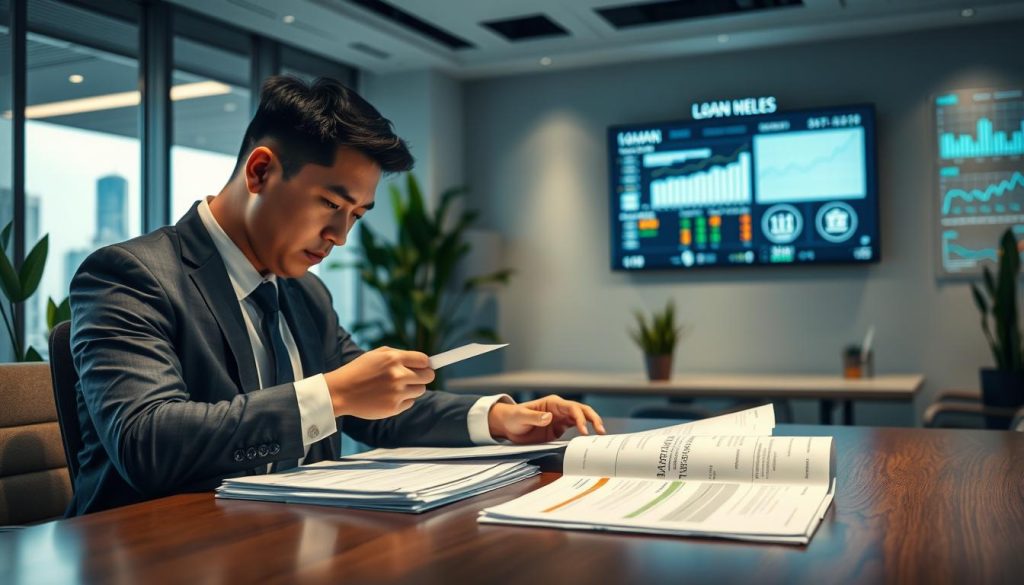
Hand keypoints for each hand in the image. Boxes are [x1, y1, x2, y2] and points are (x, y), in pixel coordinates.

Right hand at [324, 346, 433, 418]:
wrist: (340, 392)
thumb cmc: (359, 371)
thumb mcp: (376, 355)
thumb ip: (399, 355)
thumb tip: (423, 361)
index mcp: (393, 359)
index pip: (424, 360)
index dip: (425, 364)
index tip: (423, 367)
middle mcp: (397, 375)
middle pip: (428, 376)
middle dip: (423, 376)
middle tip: (414, 378)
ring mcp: (396, 393)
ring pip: (420, 391)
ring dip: (412, 389)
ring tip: (395, 387)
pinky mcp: (393, 408)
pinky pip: (410, 403)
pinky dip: (403, 401)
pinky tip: (388, 397)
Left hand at [487, 395, 605, 443]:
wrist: (507, 425)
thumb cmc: (513, 417)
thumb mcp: (521, 417)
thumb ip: (534, 417)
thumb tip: (549, 418)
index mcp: (552, 403)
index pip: (572, 408)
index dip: (580, 418)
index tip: (584, 431)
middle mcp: (559, 410)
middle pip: (582, 411)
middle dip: (593, 419)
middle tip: (601, 431)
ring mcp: (560, 420)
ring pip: (581, 420)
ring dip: (591, 426)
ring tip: (601, 436)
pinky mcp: (559, 430)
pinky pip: (574, 431)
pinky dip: (582, 435)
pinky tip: (588, 443)